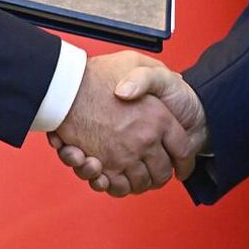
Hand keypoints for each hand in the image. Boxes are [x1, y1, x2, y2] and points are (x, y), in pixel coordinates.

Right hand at [49, 57, 206, 196]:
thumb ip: (153, 75)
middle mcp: (144, 139)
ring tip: (136, 173)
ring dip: (140, 183)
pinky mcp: (103, 165)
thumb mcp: (134, 62)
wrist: (63, 85)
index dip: (185, 162)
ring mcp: (123, 155)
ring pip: (141, 183)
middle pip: (162, 172)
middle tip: (156, 171)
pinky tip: (116, 176)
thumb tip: (170, 84)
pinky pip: (117, 187)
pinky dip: (118, 185)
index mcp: (158, 117)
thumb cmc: (96, 74)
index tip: (182, 167)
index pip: (183, 150)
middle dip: (161, 175)